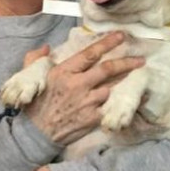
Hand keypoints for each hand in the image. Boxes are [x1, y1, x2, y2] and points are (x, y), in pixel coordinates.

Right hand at [27, 31, 143, 144]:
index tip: (120, 36)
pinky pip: (110, 107)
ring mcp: (87, 102)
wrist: (36, 134)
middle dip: (126, 62)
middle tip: (140, 59)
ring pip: (110, 88)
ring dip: (122, 84)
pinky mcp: (92, 118)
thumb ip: (36, 58)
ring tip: (134, 80)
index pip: (90, 54)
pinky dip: (120, 103)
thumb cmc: (34, 105)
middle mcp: (78, 85)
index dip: (107, 43)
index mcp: (64, 72)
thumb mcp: (29, 77)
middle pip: (108, 69)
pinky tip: (131, 101)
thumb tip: (48, 48)